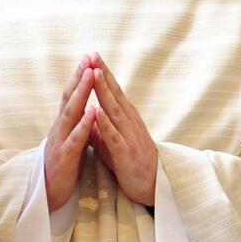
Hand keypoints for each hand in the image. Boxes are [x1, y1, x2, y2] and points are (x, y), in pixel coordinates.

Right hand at [44, 59, 96, 212]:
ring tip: (90, 75)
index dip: (80, 76)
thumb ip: (77, 121)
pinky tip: (92, 111)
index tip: (90, 57)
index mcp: (65, 124)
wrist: (51, 194)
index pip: (73, 95)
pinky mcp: (64, 157)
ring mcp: (60, 141)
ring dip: (81, 93)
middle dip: (79, 76)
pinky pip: (75, 139)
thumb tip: (85, 103)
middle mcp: (60, 128)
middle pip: (69, 98)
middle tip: (89, 57)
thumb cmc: (65, 165)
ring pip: (71, 113)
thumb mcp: (72, 139)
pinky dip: (84, 124)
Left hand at [88, 55, 158, 206]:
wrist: (152, 187)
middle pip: (114, 94)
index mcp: (126, 118)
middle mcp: (129, 122)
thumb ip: (102, 126)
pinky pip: (114, 136)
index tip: (92, 56)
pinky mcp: (126, 153)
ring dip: (104, 92)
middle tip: (93, 55)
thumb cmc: (131, 163)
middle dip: (102, 74)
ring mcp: (129, 136)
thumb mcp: (113, 140)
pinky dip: (104, 123)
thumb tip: (88, 112)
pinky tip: (96, 112)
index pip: (113, 91)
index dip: (103, 74)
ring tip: (95, 74)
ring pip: (114, 110)